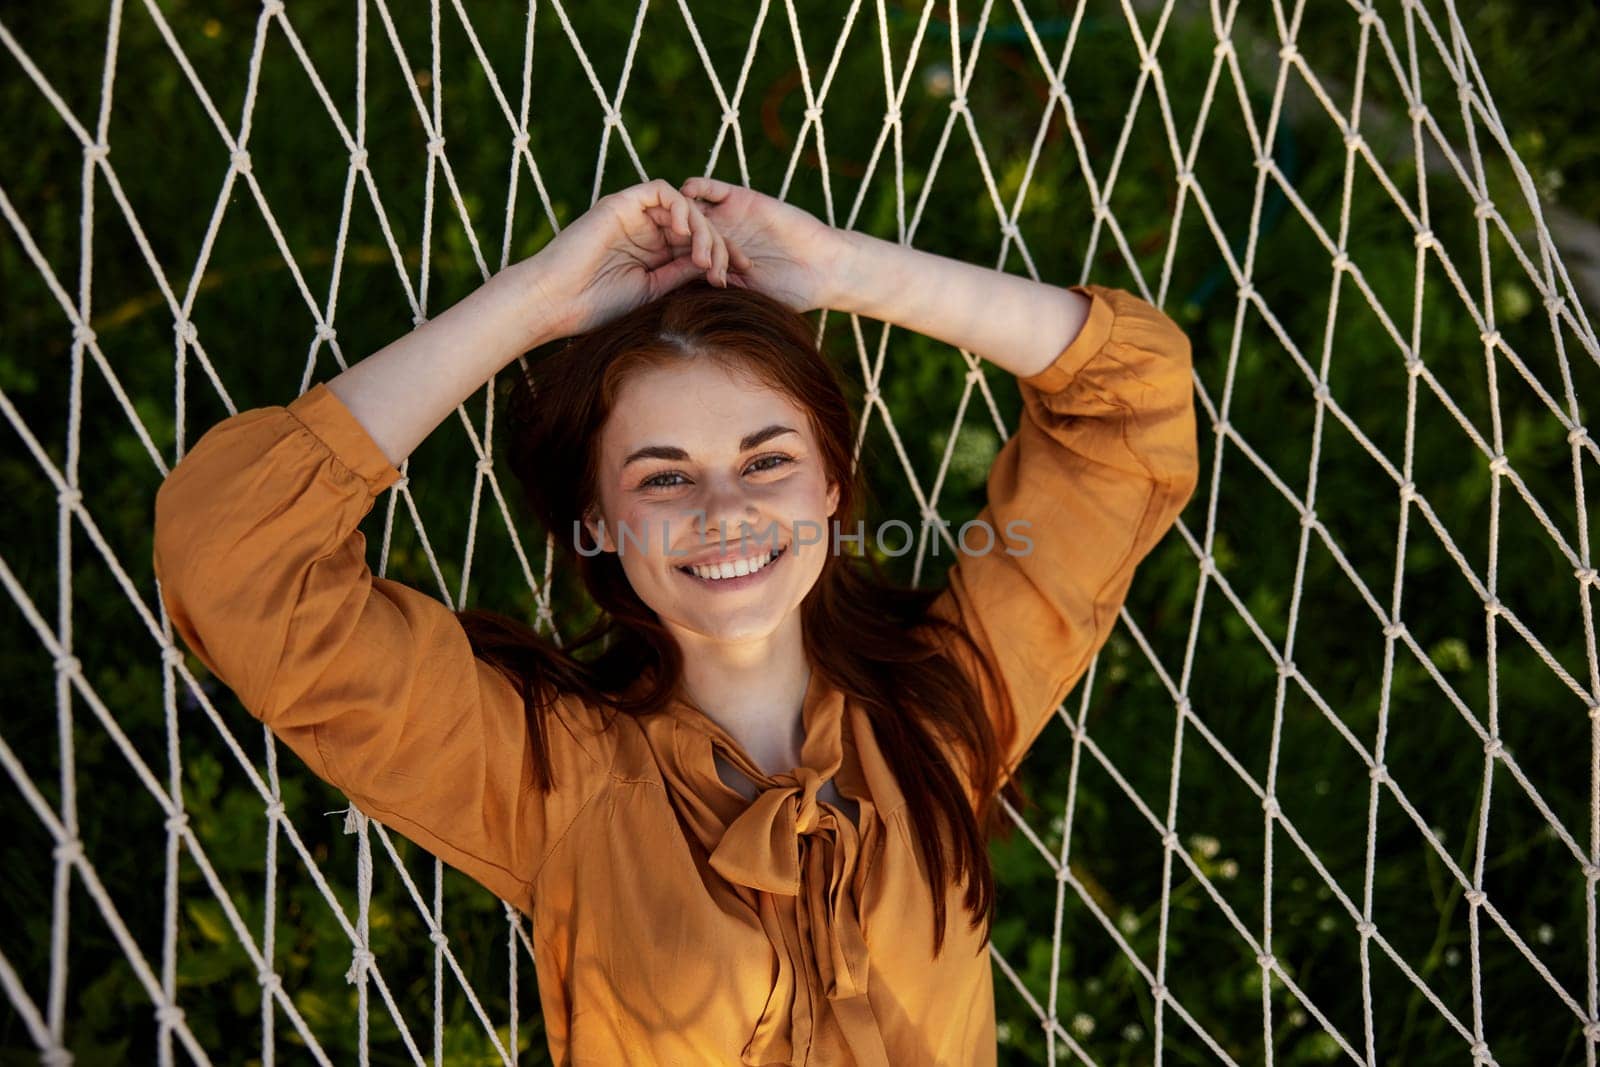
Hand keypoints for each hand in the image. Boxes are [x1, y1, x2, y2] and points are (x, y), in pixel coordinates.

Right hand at [525, 179, 752, 338]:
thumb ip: (682, 273)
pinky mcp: (623, 203)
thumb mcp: (654, 292)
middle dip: (720, 244)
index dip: (725, 256)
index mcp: (656, 254)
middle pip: (698, 223)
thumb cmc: (600, 306)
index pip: (700, 245)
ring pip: (685, 206)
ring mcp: (636, 216)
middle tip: (726, 270)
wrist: (558, 301)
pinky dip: (678, 206)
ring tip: (704, 257)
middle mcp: (648, 231)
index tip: (744, 276)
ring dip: (702, 228)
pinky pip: (660, 191)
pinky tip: (683, 232)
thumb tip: (716, 264)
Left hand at [666, 177, 849, 312]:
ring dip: (678, 212)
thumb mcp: (749, 297)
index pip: (679, 259)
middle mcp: (717, 238)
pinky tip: (687, 192)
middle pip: (678, 232)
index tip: (645, 270)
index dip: (661, 262)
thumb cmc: (790, 292)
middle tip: (656, 244)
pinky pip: (713, 189)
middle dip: (666, 237)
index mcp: (713, 263)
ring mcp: (727, 218)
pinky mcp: (741, 199)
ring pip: (691, 209)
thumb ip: (721, 294)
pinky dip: (698, 188)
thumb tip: (686, 306)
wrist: (822, 267)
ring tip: (669, 218)